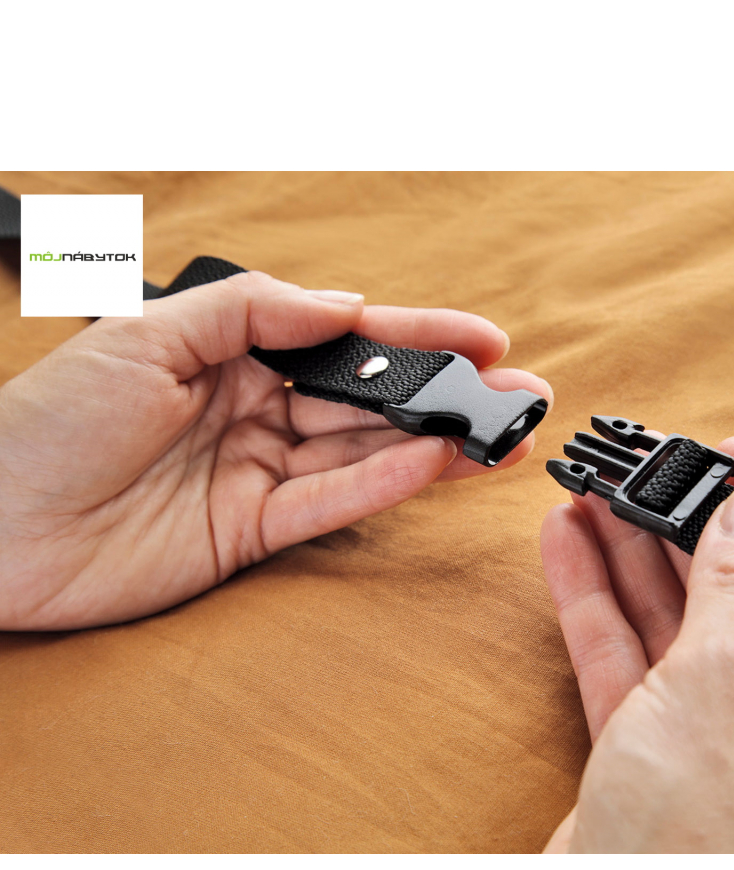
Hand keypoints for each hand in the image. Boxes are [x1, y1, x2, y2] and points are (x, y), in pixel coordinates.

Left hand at [0, 271, 550, 629]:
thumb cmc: (48, 423)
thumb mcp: (145, 336)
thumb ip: (250, 312)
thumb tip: (344, 304)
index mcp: (229, 355)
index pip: (343, 339)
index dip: (417, 334)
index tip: (484, 335)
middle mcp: (254, 411)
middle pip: (367, 399)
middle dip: (445, 393)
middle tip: (518, 392)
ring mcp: (257, 473)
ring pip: (363, 452)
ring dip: (435, 443)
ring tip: (501, 434)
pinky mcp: (253, 532)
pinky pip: (331, 503)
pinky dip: (385, 485)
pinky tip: (437, 465)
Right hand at [540, 437, 733, 852]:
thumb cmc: (703, 831)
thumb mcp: (724, 678)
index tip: (729, 451)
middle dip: (684, 523)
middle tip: (643, 466)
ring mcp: (717, 728)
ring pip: (673, 617)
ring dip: (630, 554)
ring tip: (593, 489)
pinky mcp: (654, 745)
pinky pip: (628, 655)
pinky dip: (597, 601)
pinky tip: (568, 545)